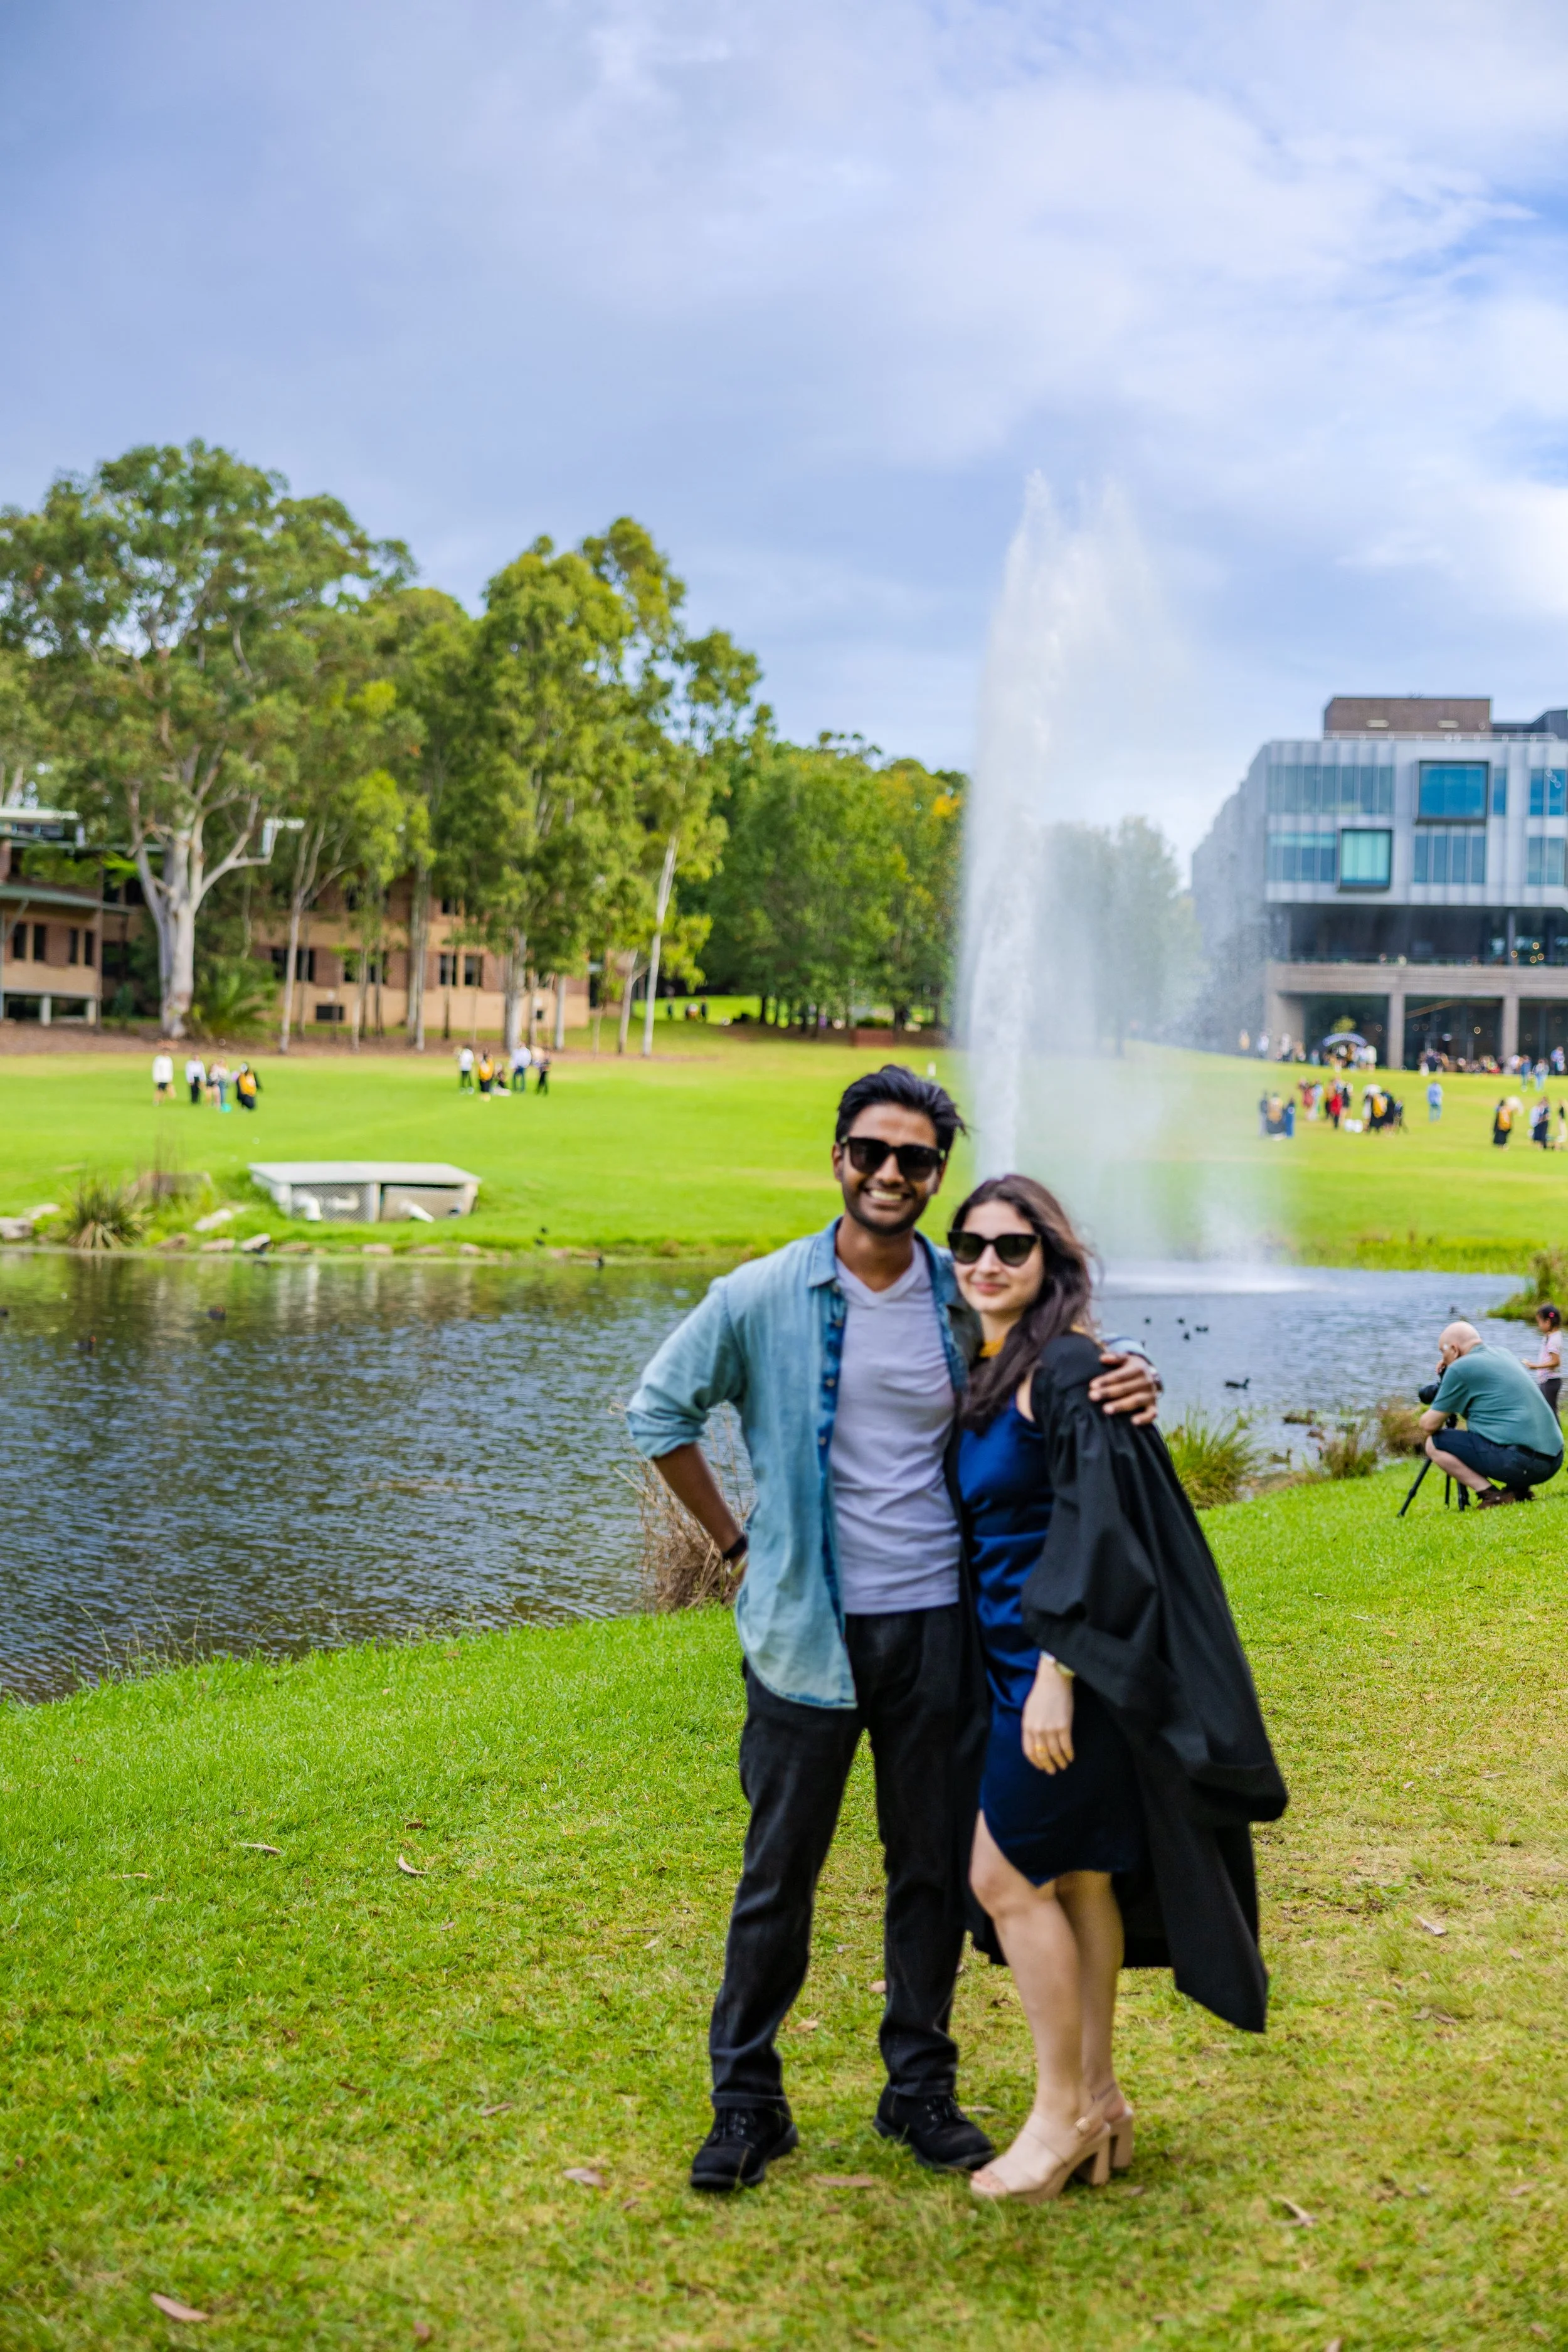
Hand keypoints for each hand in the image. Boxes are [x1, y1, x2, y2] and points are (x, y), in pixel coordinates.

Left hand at [1021, 1657, 1074, 1773]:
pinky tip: (1071, 1757)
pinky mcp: (1064, 1726)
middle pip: (1042, 1754)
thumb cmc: (1040, 1694)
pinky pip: (1066, 1745)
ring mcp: (1051, 1729)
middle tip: (1052, 1771)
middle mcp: (1037, 1730)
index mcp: (1027, 1726)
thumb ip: (1030, 1727)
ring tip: (1063, 1765)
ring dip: (1060, 1761)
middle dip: (1047, 1765)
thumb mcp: (1029, 1711)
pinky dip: (1069, 1754)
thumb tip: (1036, 1743)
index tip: (1041, 1767)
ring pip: (1055, 1752)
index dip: (1035, 1762)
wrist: (1053, 1680)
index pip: (1029, 1751)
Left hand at [1089, 1350, 1159, 1425]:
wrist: (1150, 1376)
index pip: (1120, 1375)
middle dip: (1108, 1393)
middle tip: (1092, 1397)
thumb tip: (1102, 1358)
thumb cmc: (1131, 1368)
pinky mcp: (1153, 1406)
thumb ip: (1115, 1357)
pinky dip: (1144, 1418)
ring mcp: (1151, 1395)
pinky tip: (1133, 1422)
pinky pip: (1152, 1414)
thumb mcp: (1125, 1359)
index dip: (1106, 1380)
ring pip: (1135, 1401)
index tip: (1092, 1385)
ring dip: (1120, 1405)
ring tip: (1105, 1409)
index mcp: (1138, 1368)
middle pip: (1125, 1388)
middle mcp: (1146, 1382)